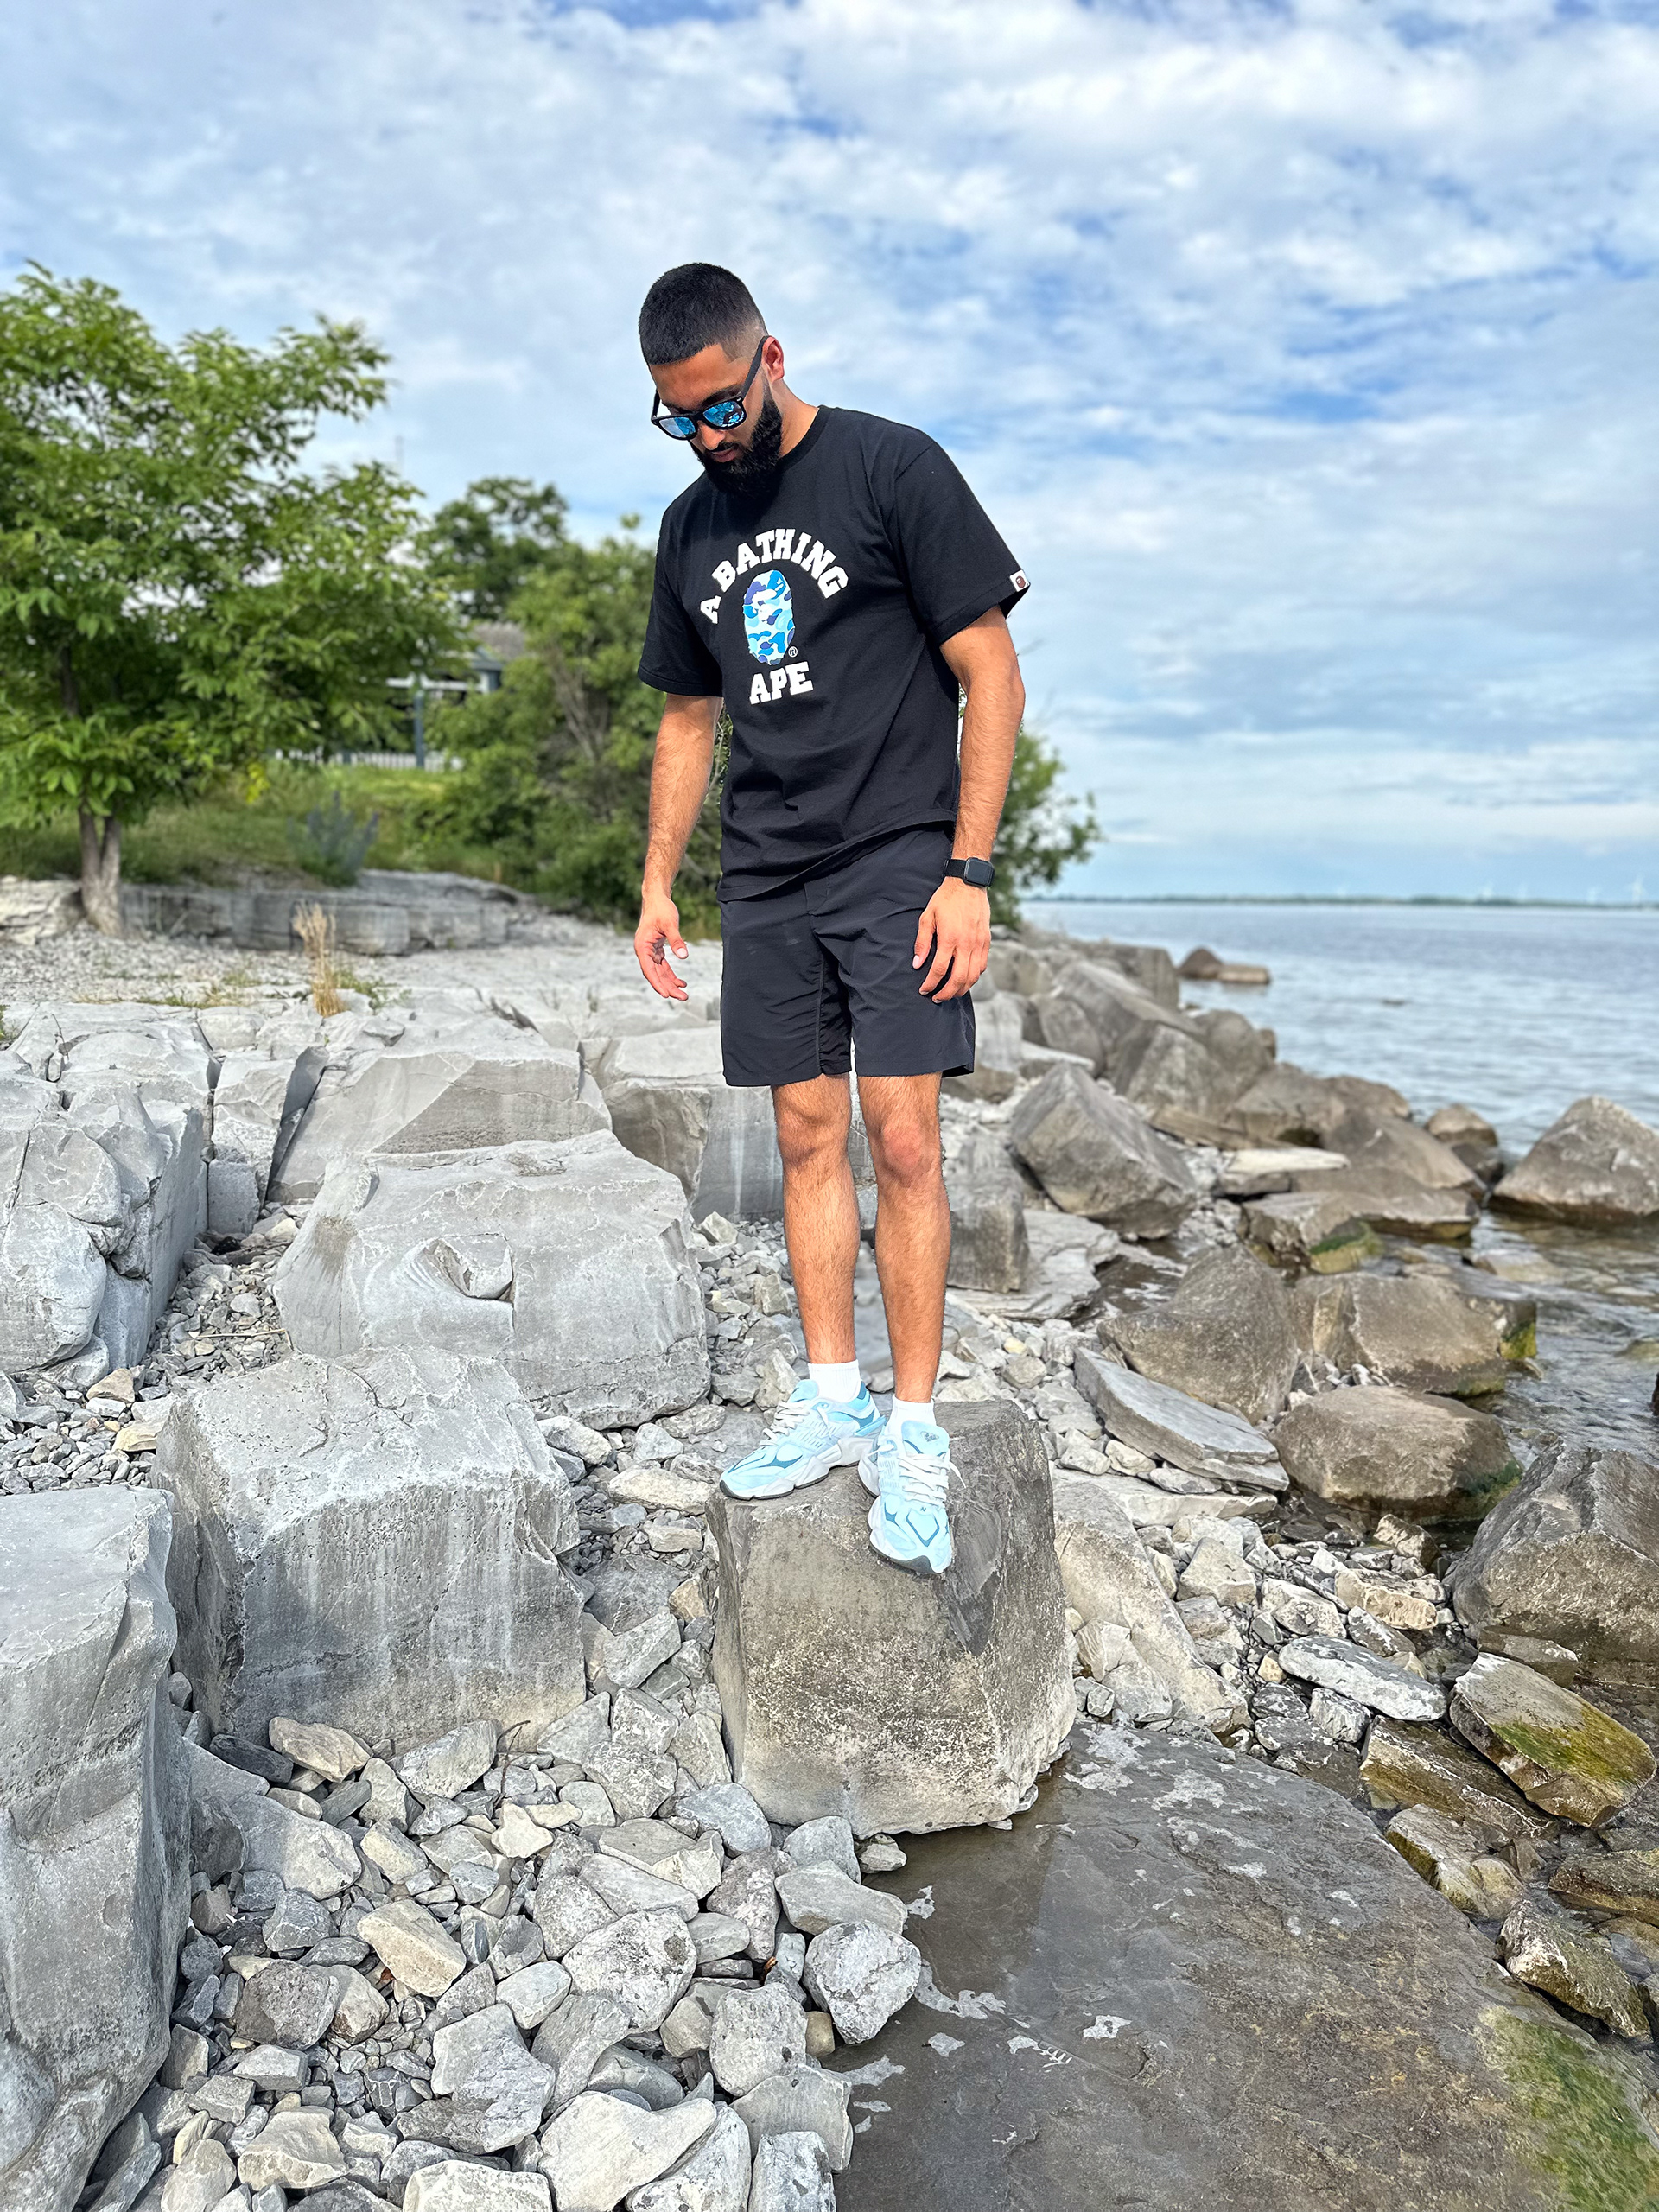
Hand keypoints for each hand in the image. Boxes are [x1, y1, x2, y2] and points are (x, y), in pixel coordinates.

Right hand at [635, 889, 689, 1000]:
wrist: (657, 898)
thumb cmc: (661, 909)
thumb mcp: (670, 924)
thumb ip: (676, 941)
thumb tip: (684, 956)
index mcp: (642, 947)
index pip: (649, 970)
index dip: (658, 983)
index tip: (667, 995)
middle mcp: (644, 951)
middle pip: (655, 974)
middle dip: (668, 987)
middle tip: (683, 998)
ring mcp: (649, 951)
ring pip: (660, 972)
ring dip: (671, 983)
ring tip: (684, 994)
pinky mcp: (656, 949)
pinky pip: (663, 966)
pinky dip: (671, 974)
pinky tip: (681, 982)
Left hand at [914, 876, 990, 1000]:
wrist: (968, 883)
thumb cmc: (945, 899)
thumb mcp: (927, 917)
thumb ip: (922, 942)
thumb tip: (917, 964)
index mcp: (950, 938)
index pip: (939, 970)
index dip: (930, 984)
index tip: (924, 990)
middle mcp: (967, 944)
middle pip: (958, 979)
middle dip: (946, 993)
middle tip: (937, 998)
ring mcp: (979, 944)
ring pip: (973, 976)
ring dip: (961, 989)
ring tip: (951, 993)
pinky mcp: (987, 942)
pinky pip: (982, 966)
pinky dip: (973, 977)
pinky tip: (965, 979)